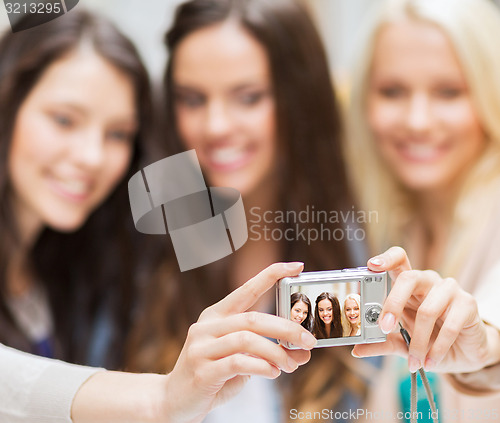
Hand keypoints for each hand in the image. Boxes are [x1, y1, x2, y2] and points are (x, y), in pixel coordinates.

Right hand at [163, 262, 316, 422]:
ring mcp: (201, 347)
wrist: (175, 402)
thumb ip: (270, 352)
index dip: (271, 275)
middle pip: (253, 318)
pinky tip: (272, 372)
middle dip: (286, 328)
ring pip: (247, 340)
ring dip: (276, 352)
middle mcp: (207, 326)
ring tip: (290, 365)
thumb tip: (304, 352)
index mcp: (217, 315)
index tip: (297, 265)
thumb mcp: (243, 361)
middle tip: (309, 341)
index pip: (247, 289)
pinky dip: (262, 366)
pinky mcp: (202, 370)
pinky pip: (238, 362)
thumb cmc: (214, 376)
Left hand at [352, 247, 495, 373]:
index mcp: (409, 284)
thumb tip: (356, 350)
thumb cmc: (429, 339)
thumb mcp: (401, 342)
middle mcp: (428, 281)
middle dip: (393, 303)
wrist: (464, 352)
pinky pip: (450, 326)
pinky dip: (437, 348)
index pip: (399, 259)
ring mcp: (449, 289)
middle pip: (409, 278)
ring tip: (413, 361)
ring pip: (428, 309)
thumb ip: (381, 342)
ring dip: (418, 341)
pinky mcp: (468, 303)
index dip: (386, 259)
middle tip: (384, 327)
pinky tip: (430, 361)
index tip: (371, 265)